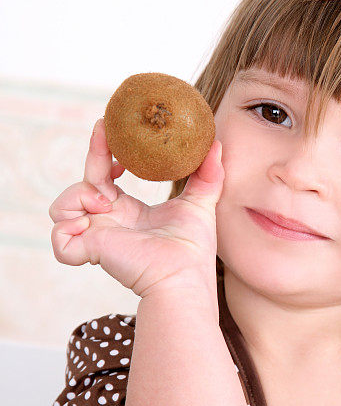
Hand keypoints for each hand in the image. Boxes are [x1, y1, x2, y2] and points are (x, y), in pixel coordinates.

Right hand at [49, 118, 223, 299]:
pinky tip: (96, 220)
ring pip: (62, 207)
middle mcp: (108, 222)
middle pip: (83, 183)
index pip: (105, 176)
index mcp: (128, 211)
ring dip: (79, 194)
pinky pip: (58, 237)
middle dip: (93, 155)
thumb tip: (217, 143)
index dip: (104, 151)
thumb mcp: (201, 203)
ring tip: (108, 202)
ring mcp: (95, 236)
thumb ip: (208, 174)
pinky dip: (67, 226)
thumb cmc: (193, 250)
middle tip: (106, 138)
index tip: (109, 129)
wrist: (184, 276)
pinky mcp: (87, 250)